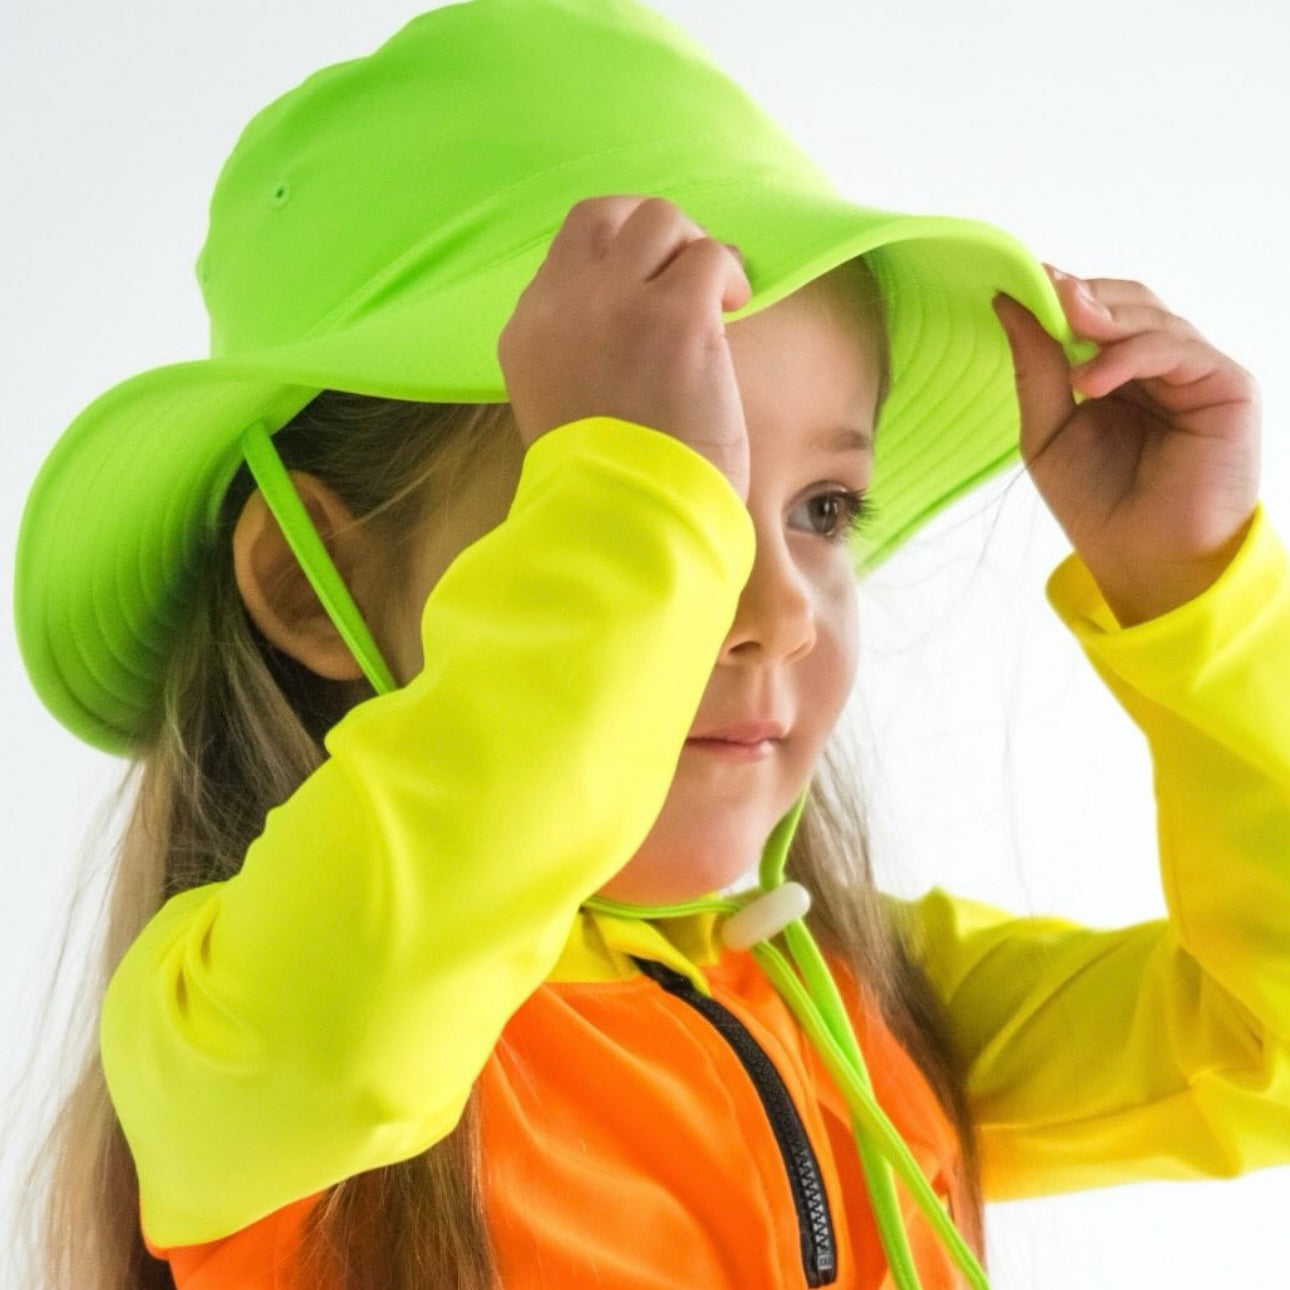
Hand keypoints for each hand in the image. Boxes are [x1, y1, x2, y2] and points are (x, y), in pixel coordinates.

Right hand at [497, 195, 752, 499]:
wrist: (623, 514)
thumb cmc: (603, 482)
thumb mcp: (560, 410)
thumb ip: (577, 359)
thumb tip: (631, 332)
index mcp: (527, 332)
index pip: (564, 256)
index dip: (613, 262)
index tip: (644, 294)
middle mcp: (562, 304)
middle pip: (602, 215)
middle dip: (648, 234)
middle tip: (682, 276)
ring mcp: (617, 302)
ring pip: (658, 219)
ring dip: (691, 249)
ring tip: (713, 297)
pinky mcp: (674, 314)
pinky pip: (708, 255)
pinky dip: (726, 273)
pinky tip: (732, 309)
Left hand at [991, 266, 1261, 626]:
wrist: (1143, 559)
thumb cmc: (1098, 504)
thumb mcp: (1047, 432)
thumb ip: (1034, 368)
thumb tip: (1007, 303)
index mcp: (1118, 373)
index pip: (1095, 313)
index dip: (1063, 293)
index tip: (1025, 277)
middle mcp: (1160, 366)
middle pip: (1127, 302)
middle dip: (1084, 295)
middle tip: (1046, 290)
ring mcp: (1195, 372)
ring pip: (1152, 317)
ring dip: (1105, 318)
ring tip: (1067, 328)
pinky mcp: (1226, 385)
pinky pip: (1177, 349)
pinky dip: (1131, 355)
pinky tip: (1091, 380)